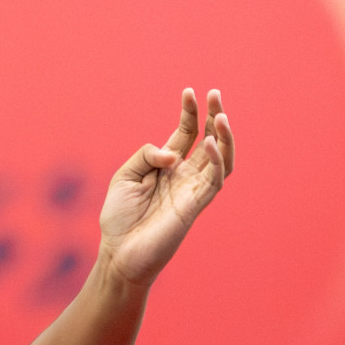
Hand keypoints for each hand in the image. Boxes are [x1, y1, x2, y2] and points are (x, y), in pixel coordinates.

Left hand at [98, 88, 234, 285]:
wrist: (119, 252)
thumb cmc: (119, 217)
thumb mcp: (125, 176)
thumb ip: (146, 155)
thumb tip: (173, 153)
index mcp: (167, 165)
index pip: (186, 133)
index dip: (190, 113)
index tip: (189, 92)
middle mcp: (184, 174)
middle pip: (209, 139)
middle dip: (214, 116)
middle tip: (215, 94)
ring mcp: (193, 189)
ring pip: (221, 157)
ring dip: (225, 136)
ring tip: (221, 115)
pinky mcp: (196, 205)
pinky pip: (215, 179)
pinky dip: (216, 159)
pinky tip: (210, 142)